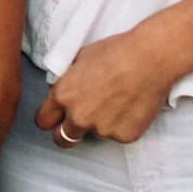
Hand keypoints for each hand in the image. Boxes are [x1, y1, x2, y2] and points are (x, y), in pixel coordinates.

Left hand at [32, 28, 176, 146]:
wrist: (150, 58)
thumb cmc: (117, 52)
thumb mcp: (80, 58)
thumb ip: (69, 80)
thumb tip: (66, 87)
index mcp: (63, 95)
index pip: (42, 120)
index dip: (50, 118)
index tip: (56, 117)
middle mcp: (78, 116)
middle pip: (61, 139)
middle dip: (66, 134)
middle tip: (80, 123)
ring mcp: (102, 129)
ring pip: (95, 133)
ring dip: (101, 122)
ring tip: (119, 99)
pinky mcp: (124, 136)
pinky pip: (119, 133)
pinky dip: (123, 123)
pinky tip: (132, 104)